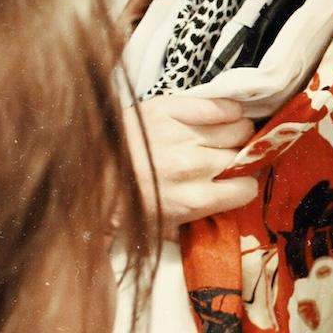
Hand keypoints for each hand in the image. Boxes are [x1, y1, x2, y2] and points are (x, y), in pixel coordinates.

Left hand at [125, 96, 258, 233]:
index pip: (246, 189)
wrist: (86, 169)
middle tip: (230, 159)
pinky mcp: (171, 109)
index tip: (236, 182)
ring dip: (238, 134)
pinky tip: (222, 116)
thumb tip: (227, 216)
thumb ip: (197, 223)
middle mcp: (192, 166)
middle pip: (246, 156)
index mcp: (192, 199)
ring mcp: (182, 135)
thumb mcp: (162, 226)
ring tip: (225, 137)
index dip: (244, 186)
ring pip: (240, 128)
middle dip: (242, 158)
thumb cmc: (126, 201)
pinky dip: (228, 110)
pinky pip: (219, 106)